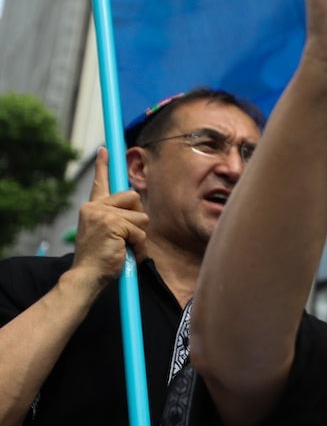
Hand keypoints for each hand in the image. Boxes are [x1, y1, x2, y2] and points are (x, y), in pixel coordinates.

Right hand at [67, 147, 147, 292]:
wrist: (87, 276)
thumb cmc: (101, 259)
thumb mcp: (107, 233)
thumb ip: (118, 218)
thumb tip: (137, 208)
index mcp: (92, 208)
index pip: (99, 183)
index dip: (103, 166)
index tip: (104, 149)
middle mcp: (94, 207)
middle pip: (134, 197)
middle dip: (138, 218)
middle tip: (126, 237)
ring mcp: (102, 214)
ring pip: (141, 216)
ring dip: (139, 235)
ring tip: (124, 247)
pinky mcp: (112, 224)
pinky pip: (140, 231)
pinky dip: (139, 245)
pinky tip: (124, 252)